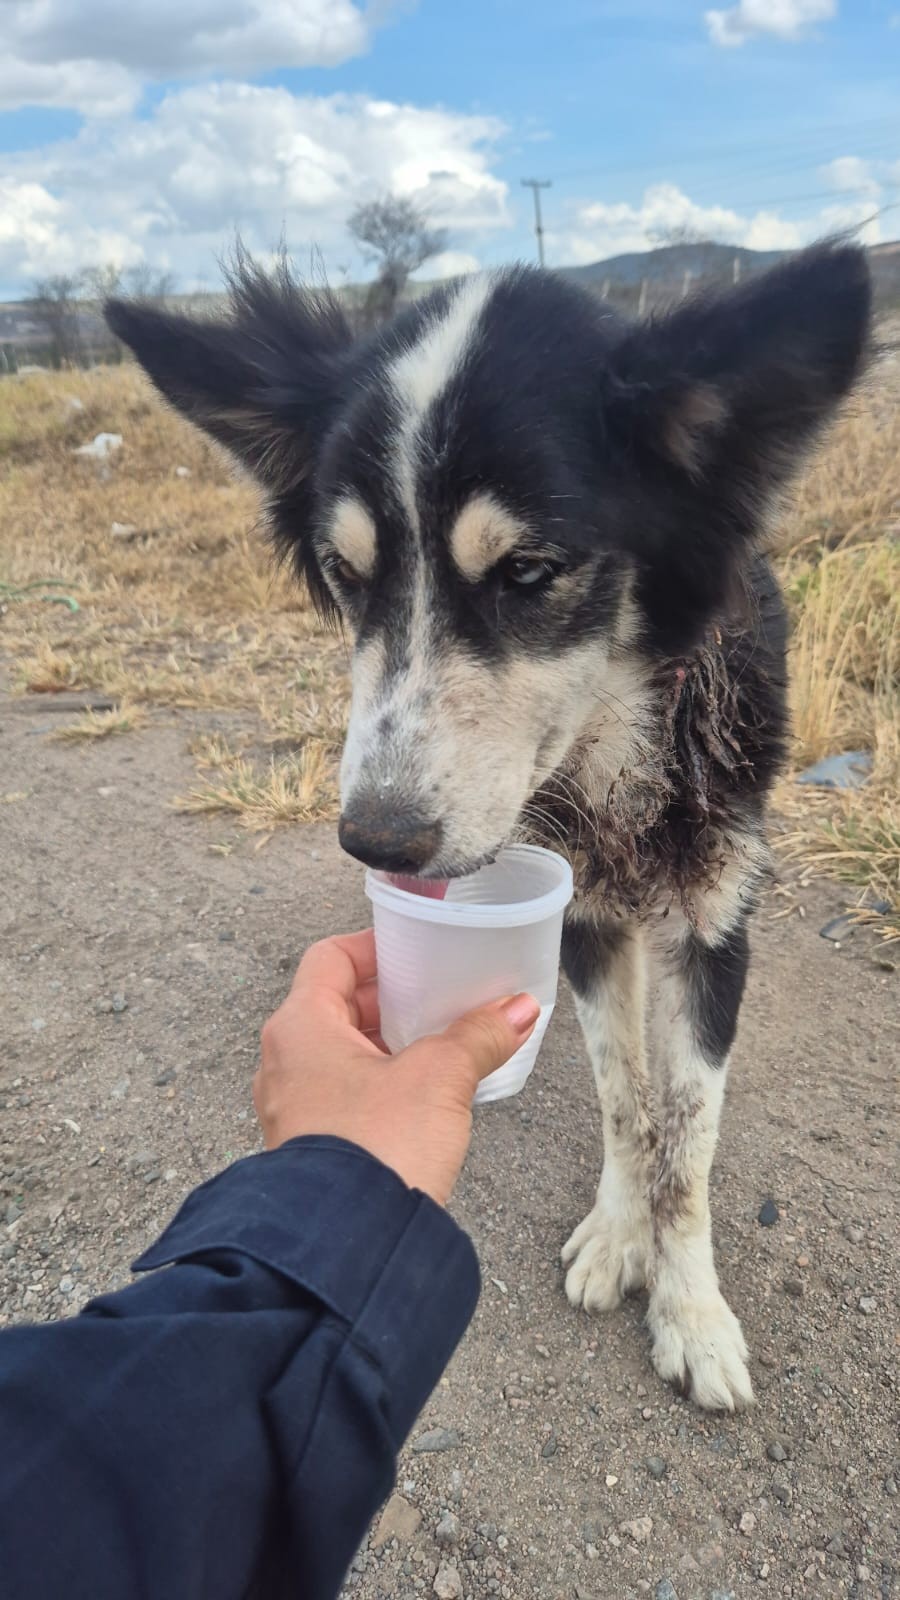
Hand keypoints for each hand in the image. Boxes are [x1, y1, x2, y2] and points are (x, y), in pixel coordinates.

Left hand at [253, 930, 539, 1204]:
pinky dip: (379, 1083)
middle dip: (389, 999)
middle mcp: (284, 1062)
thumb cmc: (379, 1149)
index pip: (330, 959)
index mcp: (300, 1028)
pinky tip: (424, 1095)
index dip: (374, 948)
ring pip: (340, 1054)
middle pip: (335, 1005)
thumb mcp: (439, 1079)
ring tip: (439, 1042)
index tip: (416, 951)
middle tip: (437, 995)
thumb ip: (479, 1036)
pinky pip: (342, 1095)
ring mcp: (292, 1108)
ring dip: (387, 1043)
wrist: (350, 1246)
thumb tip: (519, 1009)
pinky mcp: (309, 1146)